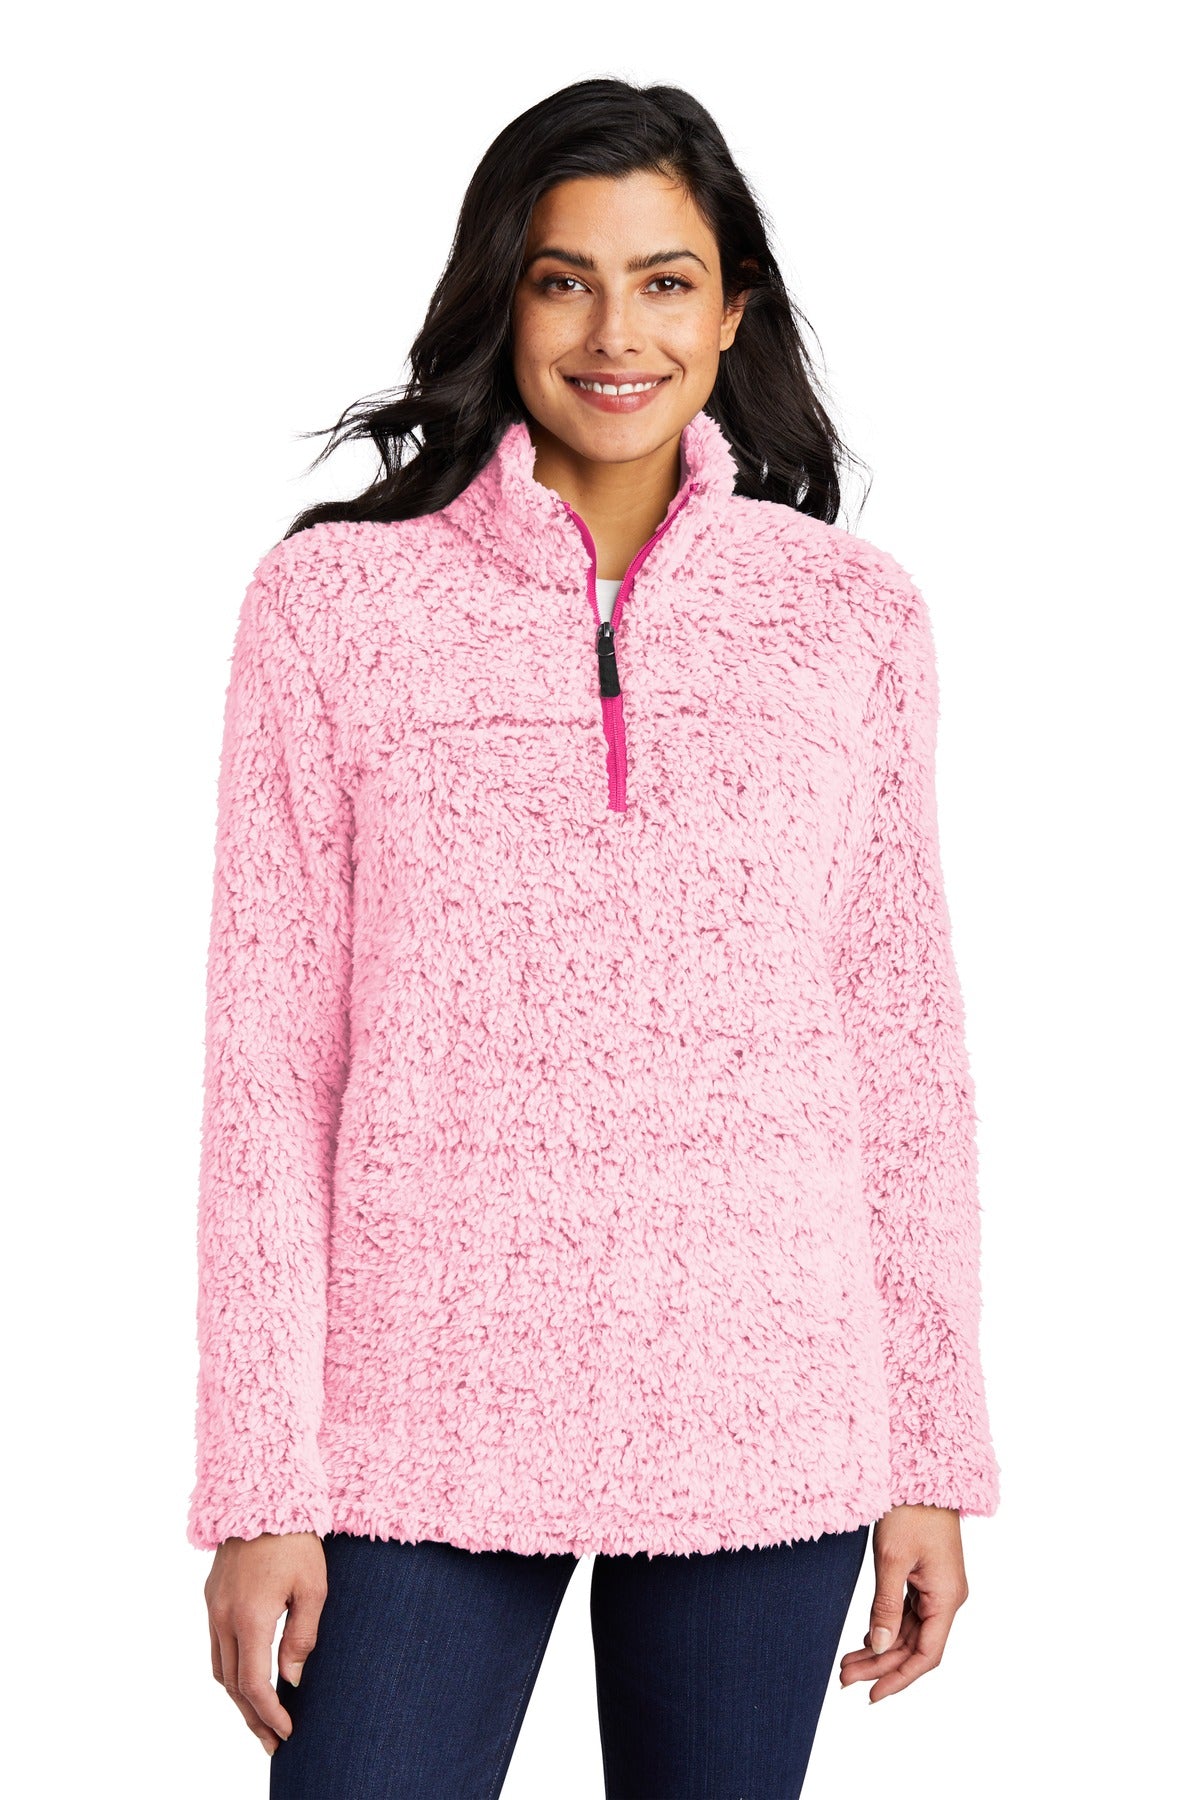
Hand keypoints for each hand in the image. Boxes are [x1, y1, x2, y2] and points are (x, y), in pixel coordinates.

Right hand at [204, 1530, 327, 1754]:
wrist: (262, 1494)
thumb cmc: (295, 1539)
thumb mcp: (312, 1588)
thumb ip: (302, 1637)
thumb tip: (291, 1680)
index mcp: (250, 1617)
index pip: (254, 1683)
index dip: (269, 1712)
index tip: (287, 1731)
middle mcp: (223, 1617)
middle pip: (232, 1684)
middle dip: (253, 1716)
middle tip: (273, 1742)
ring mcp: (213, 1606)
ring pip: (219, 1668)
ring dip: (238, 1697)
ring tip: (260, 1718)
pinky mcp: (211, 1596)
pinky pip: (215, 1646)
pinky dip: (229, 1670)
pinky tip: (245, 1678)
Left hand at [839, 1504, 967, 1703]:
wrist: (923, 1475)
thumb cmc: (911, 1511)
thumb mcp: (892, 1558)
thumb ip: (885, 1604)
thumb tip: (879, 1644)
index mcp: (946, 1598)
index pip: (926, 1655)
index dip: (899, 1678)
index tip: (872, 1695)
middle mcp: (946, 1599)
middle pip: (915, 1647)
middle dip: (880, 1665)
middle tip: (844, 1678)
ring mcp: (937, 1589)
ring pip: (910, 1633)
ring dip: (881, 1649)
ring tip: (848, 1665)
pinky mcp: (926, 1579)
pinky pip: (908, 1614)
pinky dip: (887, 1628)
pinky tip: (867, 1638)